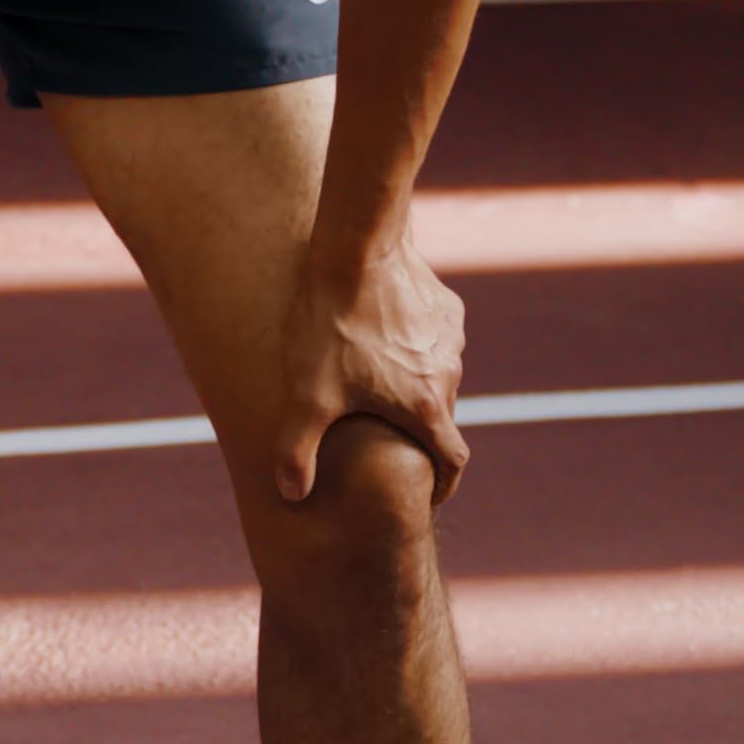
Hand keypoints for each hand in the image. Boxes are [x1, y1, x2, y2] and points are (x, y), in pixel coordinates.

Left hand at [273, 232, 469, 507]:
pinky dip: (416, 350)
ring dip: (417, 388)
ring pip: (439, 377)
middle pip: (441, 419)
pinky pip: (435, 341)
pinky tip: (383, 339)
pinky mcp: (446, 308)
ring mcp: (451, 340)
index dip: (442, 484)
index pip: (452, 461)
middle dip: (418, 434)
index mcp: (425, 406)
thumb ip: (296, 451)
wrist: (357, 249)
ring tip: (378, 384)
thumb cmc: (331, 326)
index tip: (429, 493)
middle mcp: (449, 375)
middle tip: (385, 436)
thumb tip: (291, 494)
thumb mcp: (307, 395)